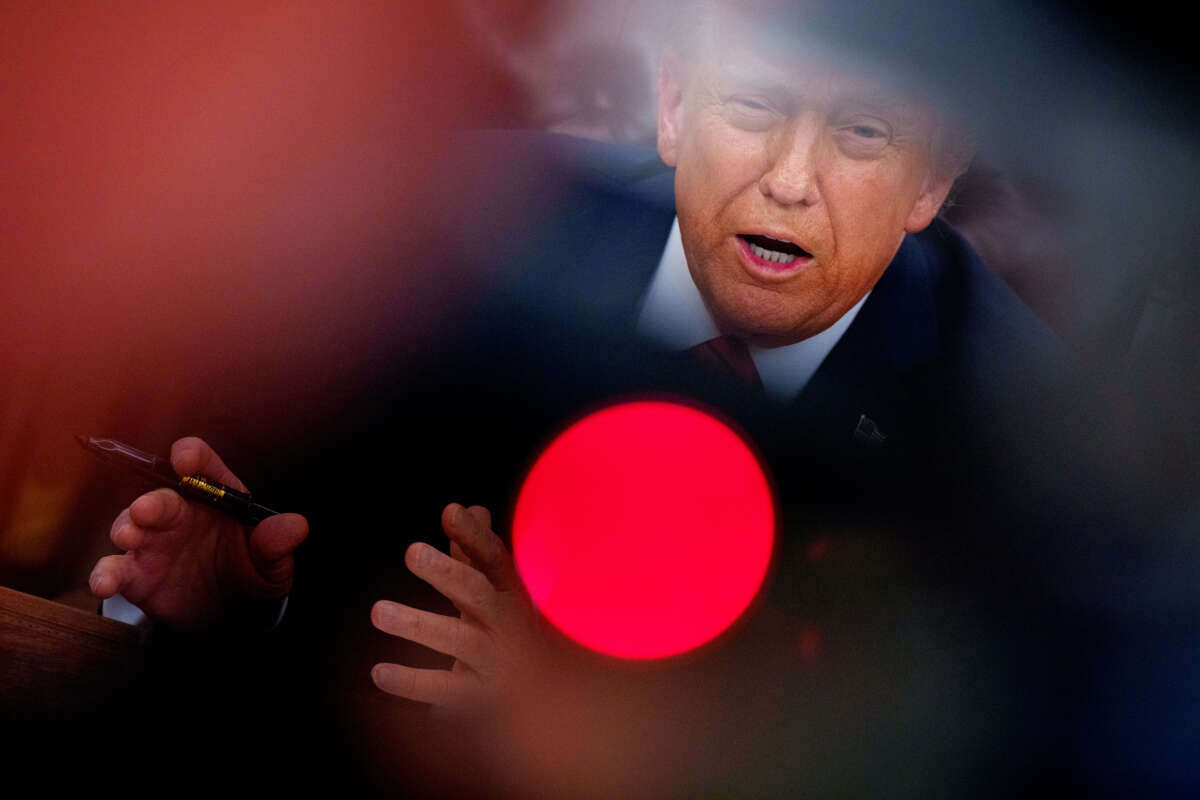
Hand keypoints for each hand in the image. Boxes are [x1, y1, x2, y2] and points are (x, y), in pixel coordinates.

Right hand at [88, 436, 307, 628]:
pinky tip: (105, 582)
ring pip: (130, 526)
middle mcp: (181, 514)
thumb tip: (297, 526)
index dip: (192, 457)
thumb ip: (277, 544)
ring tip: (128, 538)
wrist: (233, 618)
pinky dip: (105, 573)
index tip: (185, 459)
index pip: (203, 468)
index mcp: (217, 500)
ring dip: (125, 528)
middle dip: (152, 501)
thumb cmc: (254, 576)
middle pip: (161, 498)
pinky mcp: (136, 574)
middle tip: (146, 510)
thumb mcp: (272, 564)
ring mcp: (154, 543)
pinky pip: (115, 569)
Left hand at [371, 503, 545, 713]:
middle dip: (447, 572)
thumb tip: (471, 508)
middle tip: (411, 551)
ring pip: (455, 640)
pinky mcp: (474, 696)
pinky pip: (441, 688)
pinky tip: (378, 672)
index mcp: (508, 591)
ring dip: (417, 624)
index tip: (450, 511)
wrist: (548, 695)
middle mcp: (503, 622)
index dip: (474, 534)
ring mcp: (490, 660)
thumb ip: (478, 553)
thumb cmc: (511, 630)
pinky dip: (410, 682)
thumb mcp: (500, 591)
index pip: (494, 558)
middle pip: (477, 593)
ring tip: (378, 611)